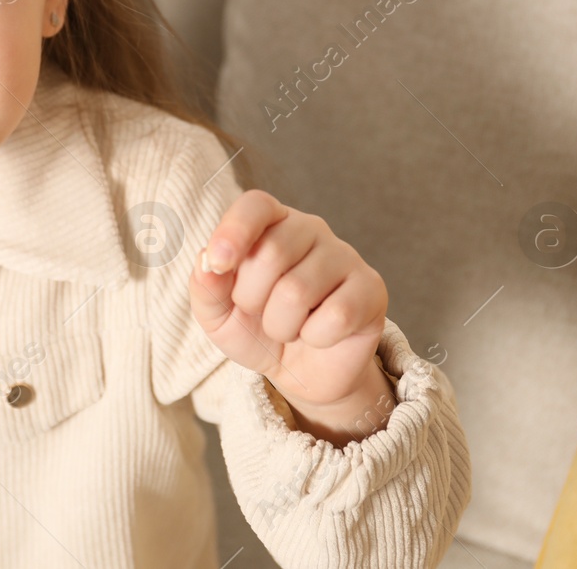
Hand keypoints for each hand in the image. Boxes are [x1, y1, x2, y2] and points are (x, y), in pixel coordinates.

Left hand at [189, 189, 394, 444]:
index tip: (218, 263)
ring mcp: (345, 255)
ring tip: (289, 327)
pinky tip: (320, 334)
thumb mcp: (218, 315)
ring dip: (281, 325)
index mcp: (271, 223)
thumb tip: (206, 261)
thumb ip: (206, 287)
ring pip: (298, 290)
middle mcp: (310, 229)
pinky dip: (316, 337)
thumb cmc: (256, 330)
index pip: (256, 206)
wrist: (301, 371)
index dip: (234, 231)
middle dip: (252, 299)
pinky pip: (336, 316)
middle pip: (271, 253)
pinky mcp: (371, 288)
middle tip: (261, 313)